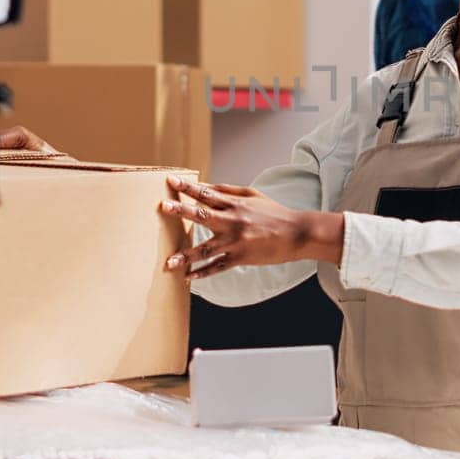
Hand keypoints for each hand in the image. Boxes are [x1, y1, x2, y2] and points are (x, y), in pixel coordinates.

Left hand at [161, 176, 343, 279]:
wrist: (296, 234)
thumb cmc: (273, 213)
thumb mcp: (252, 195)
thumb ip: (228, 191)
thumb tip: (205, 187)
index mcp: (235, 204)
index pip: (207, 193)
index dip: (188, 187)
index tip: (170, 180)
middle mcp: (233, 221)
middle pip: (203, 215)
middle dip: (181, 211)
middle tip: (163, 206)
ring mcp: (236, 241)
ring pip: (205, 249)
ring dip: (186, 256)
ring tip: (168, 262)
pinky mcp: (240, 258)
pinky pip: (218, 267)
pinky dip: (203, 273)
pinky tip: (189, 278)